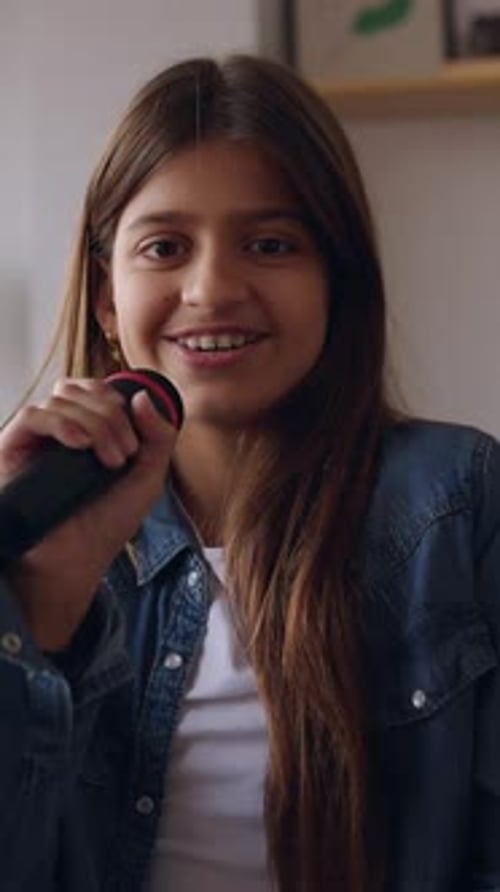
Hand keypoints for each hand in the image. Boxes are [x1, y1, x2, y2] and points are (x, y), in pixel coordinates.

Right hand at [0, 378, 178, 650]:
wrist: (75, 561)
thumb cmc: (106, 525)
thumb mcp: (148, 478)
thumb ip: (159, 436)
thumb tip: (142, 395)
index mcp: (86, 430)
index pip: (95, 389)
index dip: (117, 400)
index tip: (134, 439)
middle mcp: (58, 430)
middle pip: (80, 389)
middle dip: (112, 417)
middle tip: (123, 456)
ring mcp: (34, 439)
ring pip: (61, 398)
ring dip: (95, 424)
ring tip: (109, 463)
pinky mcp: (11, 448)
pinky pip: (32, 415)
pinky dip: (62, 423)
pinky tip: (80, 446)